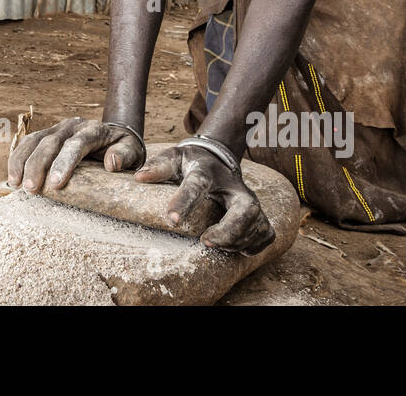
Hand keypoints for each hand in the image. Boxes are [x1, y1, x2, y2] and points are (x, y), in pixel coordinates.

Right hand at [7, 117, 146, 192]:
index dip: (64, 163)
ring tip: (16, 184)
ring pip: (34, 140)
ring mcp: (57, 128)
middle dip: (38, 166)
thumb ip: (125, 154)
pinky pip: (28, 143)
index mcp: (94, 130)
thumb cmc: (123, 149)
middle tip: (31, 189)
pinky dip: (17, 158)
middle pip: (50, 142)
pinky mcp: (46, 135)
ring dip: (22, 162)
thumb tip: (112, 163)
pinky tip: (13, 177)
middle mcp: (72, 126)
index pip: (76, 144)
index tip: (55, 185)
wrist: (114, 135)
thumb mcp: (133, 151)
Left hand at [135, 143, 274, 254]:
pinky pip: (266, 234)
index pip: (197, 184)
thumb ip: (158, 167)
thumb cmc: (190, 162)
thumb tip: (139, 178)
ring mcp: (250, 201)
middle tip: (206, 242)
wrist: (216, 157)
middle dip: (228, 230)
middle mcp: (235, 186)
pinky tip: (235, 248)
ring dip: (236, 241)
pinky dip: (253, 246)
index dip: (184, 202)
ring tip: (214, 245)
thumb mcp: (173, 158)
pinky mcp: (259, 214)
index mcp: (208, 172)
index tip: (171, 219)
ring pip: (256, 225)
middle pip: (245, 209)